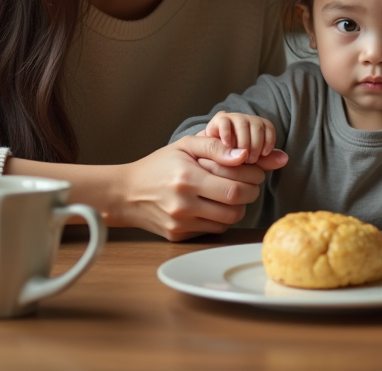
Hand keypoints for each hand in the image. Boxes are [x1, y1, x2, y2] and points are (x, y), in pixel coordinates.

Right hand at [118, 135, 285, 240]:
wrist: (126, 193)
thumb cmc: (158, 165)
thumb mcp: (184, 146)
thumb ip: (215, 147)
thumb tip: (242, 155)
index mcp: (186, 178)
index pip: (235, 188)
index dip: (252, 181)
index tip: (255, 174)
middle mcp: (183, 204)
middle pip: (235, 209)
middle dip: (249, 195)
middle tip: (248, 185)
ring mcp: (180, 223)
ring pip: (227, 222)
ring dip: (237, 208)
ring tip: (231, 194)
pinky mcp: (178, 236)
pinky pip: (213, 229)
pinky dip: (220, 218)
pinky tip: (214, 205)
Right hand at [205, 111, 276, 162]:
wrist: (205, 158)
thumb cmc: (231, 163)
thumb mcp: (250, 163)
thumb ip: (265, 161)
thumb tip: (285, 159)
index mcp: (256, 127)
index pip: (268, 126)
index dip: (269, 140)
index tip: (263, 154)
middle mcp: (245, 120)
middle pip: (257, 125)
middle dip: (256, 144)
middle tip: (250, 160)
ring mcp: (230, 119)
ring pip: (243, 123)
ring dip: (244, 142)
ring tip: (239, 157)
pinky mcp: (216, 122)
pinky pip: (225, 122)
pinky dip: (227, 134)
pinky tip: (227, 146)